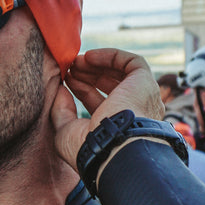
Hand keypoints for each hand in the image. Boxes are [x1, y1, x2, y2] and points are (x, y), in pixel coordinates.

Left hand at [51, 48, 164, 172]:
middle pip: (110, 86)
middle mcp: (133, 113)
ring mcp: (142, 98)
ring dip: (96, 64)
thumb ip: (61, 110)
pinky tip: (89, 57)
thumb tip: (58, 90)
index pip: (98, 102)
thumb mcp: (65, 131)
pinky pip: (131, 62)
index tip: (65, 79)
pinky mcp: (145, 83)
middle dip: (87, 74)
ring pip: (121, 72)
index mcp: (116, 128)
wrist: (110, 147)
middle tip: (69, 68)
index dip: (81, 88)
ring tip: (75, 62)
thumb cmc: (88, 148)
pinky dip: (110, 56)